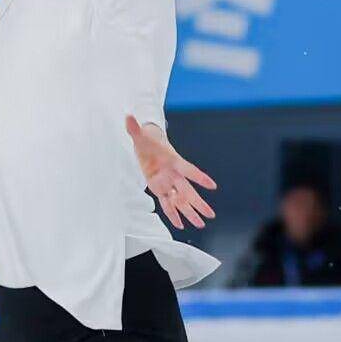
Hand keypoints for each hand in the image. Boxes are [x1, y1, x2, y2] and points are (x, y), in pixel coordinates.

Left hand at [125, 116, 216, 230]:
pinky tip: (181, 225)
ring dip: (190, 212)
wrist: (148, 143)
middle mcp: (173, 174)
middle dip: (199, 203)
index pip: (188, 170)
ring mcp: (168, 183)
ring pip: (181, 200)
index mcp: (172, 160)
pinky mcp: (160, 189)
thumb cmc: (147, 140)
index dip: (200, 177)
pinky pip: (168, 204)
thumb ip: (134, 128)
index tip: (213, 185)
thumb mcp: (139, 135)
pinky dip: (174, 214)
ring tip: (201, 225)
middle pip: (188, 191)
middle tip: (211, 214)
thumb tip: (127, 116)